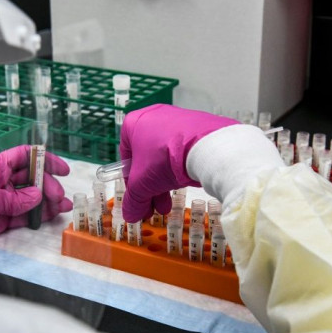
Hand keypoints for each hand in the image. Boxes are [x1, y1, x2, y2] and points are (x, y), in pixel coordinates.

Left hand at [0, 145, 72, 257]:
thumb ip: (15, 198)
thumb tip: (37, 196)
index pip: (23, 156)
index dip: (43, 159)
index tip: (61, 169)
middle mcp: (0, 181)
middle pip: (31, 177)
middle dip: (48, 185)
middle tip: (59, 197)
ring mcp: (3, 201)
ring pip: (31, 197)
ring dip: (48, 201)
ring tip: (63, 207)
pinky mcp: (3, 219)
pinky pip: (26, 214)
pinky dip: (40, 214)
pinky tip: (53, 215)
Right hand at [119, 104, 238, 222]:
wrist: (205, 146)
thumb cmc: (163, 159)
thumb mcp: (142, 185)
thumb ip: (133, 201)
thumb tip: (130, 216)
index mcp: (134, 124)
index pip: (127, 158)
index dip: (131, 184)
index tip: (138, 201)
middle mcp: (154, 117)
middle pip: (147, 160)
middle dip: (150, 188)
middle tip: (154, 208)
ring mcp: (177, 119)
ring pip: (166, 156)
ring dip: (165, 183)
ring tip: (169, 205)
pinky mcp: (198, 125)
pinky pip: (184, 150)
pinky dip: (181, 168)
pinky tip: (185, 184)